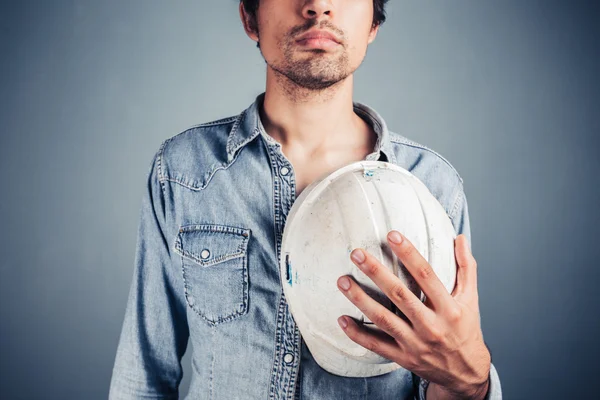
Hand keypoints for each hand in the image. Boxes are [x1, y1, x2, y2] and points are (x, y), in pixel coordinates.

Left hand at [336, 231, 490, 398]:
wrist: (466, 372)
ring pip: (384, 319)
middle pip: (400, 295)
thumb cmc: (466, 329)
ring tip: (342, 281)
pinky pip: (376, 345)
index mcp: (449, 308)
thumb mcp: (471, 298)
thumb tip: (459, 237)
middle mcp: (432, 325)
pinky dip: (358, 333)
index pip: (426, 275)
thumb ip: (466, 267)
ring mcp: (416, 343)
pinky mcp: (403, 358)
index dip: (409, 253)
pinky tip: (342, 319)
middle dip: (376, 272)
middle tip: (357, 254)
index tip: (392, 235)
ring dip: (361, 300)